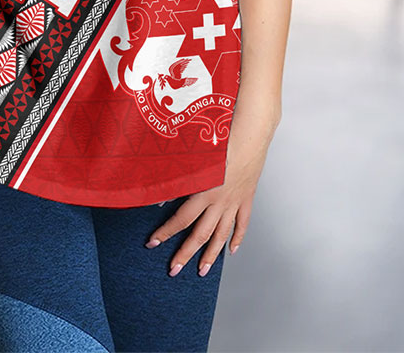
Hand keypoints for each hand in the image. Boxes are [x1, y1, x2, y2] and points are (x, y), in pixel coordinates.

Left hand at [144, 119, 274, 276]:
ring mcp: (235, 201)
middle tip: (174, 270)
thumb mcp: (196, 156)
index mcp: (204, 190)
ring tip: (202, 270)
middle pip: (200, 234)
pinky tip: (232, 250)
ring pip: (221, 235)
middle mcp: (220, 201)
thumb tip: (160, 190)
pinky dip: (237, 238)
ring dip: (211, 254)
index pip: (181, 219)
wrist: (251, 133)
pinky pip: (242, 223)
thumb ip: (179, 174)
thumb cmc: (222, 138)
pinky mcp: (247, 197)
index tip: (152, 243)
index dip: (165, 232)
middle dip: (185, 254)